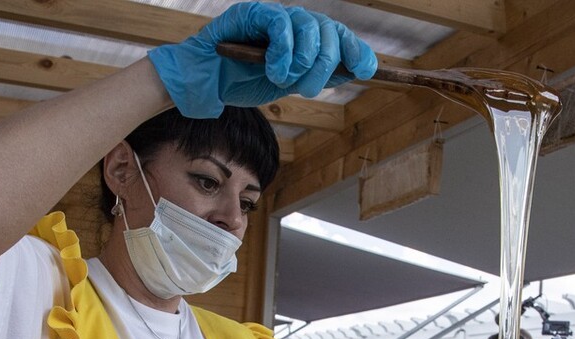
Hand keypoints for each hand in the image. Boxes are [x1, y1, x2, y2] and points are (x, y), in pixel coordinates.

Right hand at [147, 2, 377, 117]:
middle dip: (326, 63)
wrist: (207, 82)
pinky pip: (279, 24)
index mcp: (306, 39)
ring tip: (287, 81)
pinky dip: (283, 50)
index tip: (367, 69)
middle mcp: (294, 24)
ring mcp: (274, 16)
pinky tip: (275, 70)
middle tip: (309, 88)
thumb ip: (314, 75)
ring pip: (308, 26)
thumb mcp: (287, 83)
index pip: (339, 37)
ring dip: (304, 59)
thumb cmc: (244, 81)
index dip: (356, 50)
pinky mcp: (253, 14)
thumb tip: (349, 71)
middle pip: (328, 31)